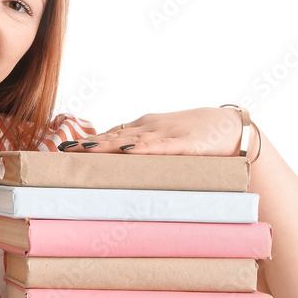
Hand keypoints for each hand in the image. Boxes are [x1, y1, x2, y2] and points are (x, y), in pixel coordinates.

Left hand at [67, 107, 247, 156]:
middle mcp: (151, 128)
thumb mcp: (166, 144)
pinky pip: (160, 147)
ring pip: (131, 139)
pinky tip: (126, 150)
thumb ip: (144, 153)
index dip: (88, 141)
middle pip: (113, 136)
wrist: (234, 129)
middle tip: (62, 150)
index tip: (65, 149)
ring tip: (83, 149)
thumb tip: (121, 169)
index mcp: (145, 128)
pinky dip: (143, 148)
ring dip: (106, 145)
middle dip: (88, 144)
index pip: (111, 134)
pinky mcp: (185, 143)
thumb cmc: (200, 138)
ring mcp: (167, 134)